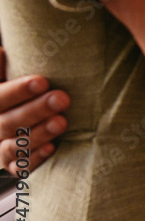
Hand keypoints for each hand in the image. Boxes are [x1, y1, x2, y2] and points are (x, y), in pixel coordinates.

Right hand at [0, 47, 67, 173]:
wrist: (16, 129)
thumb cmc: (15, 100)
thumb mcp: (3, 84)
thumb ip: (0, 71)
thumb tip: (0, 51)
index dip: (18, 90)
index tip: (43, 81)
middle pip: (8, 122)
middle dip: (36, 110)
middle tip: (63, 98)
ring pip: (14, 145)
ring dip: (39, 133)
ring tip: (62, 122)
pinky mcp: (11, 168)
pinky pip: (20, 167)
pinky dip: (35, 158)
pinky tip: (52, 148)